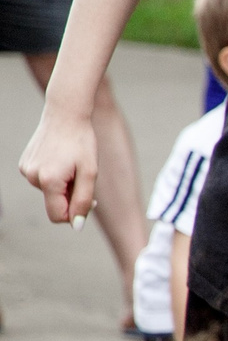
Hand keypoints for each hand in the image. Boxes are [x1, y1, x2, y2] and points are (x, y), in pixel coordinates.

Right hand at [18, 106, 98, 224]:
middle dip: (71, 197)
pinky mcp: (25, 164)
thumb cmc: (81, 142)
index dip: (76, 214)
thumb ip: (83, 201)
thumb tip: (76, 225)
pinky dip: (55, 177)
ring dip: (64, 186)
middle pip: (55, 204)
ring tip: (72, 166)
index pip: (58, 216)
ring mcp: (26, 170)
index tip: (89, 201)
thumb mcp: (90, 173)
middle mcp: (32, 177)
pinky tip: (61, 160)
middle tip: (83, 178)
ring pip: (49, 192)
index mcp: (48, 181)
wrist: (65, 115)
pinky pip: (42, 181)